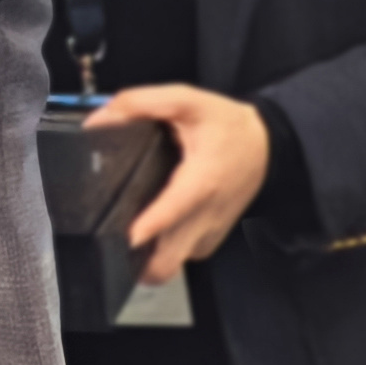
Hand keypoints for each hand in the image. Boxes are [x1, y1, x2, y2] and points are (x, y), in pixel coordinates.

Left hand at [95, 83, 273, 283]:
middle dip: (137, 261)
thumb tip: (98, 120)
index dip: (146, 229)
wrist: (267, 144)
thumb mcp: (186, 99)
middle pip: (168, 263)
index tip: (125, 237)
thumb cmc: (228, 124)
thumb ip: (139, 103)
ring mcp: (210, 232)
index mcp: (201, 181)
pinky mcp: (211, 238)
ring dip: (148, 257)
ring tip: (125, 233)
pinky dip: (165, 249)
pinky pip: (184, 256)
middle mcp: (206, 216)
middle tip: (110, 240)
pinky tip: (152, 227)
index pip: (171, 214)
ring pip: (173, 264)